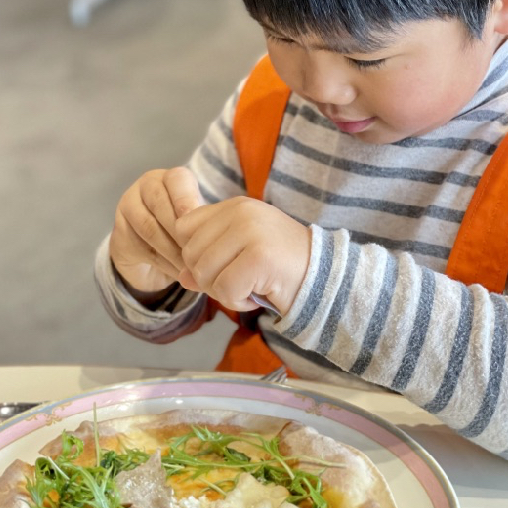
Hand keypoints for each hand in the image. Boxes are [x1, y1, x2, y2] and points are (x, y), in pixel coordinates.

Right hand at [109, 167, 204, 297]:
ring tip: (192, 267)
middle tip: (199, 252)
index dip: (186, 199)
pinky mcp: (119, 232)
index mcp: (170, 178)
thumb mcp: (197, 221)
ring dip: (173, 250)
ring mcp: (128, 207)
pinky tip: (178, 272)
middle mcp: (145, 187)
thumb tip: (221, 237)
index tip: (199, 222)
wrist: (148, 250)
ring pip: (150, 228)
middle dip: (181, 231)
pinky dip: (163, 263)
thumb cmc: (182, 230)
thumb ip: (205, 222)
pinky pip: (142, 247)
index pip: (176, 178)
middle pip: (160, 204)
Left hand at [174, 197, 311, 316]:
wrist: (326, 277)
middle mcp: (241, 212)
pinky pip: (225, 289)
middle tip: (240, 281)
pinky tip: (258, 294)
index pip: (183, 228)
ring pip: (204, 274)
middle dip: (209, 278)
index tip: (223, 265)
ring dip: (224, 292)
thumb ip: (208, 260)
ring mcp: (251, 232)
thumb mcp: (240, 255)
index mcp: (234, 206)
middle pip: (191, 254)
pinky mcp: (259, 257)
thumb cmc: (281, 266)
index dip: (195, 254)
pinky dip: (239, 301)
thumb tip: (181, 277)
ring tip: (251, 286)